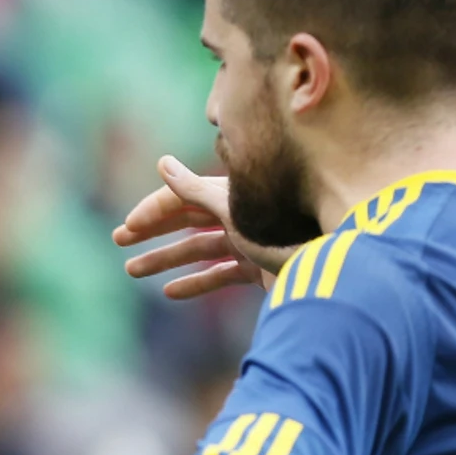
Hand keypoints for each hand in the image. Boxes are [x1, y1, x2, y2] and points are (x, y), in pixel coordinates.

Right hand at [113, 157, 292, 299]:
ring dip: (165, 259)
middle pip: (187, 219)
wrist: (337, 272)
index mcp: (234, 195)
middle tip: (119, 241)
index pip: (182, 197)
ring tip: (132, 271)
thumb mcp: (233, 211)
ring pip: (199, 249)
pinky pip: (221, 275)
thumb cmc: (287, 236)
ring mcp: (252, 242)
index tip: (127, 230)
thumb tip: (161, 163)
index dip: (152, 211)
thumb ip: (193, 190)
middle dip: (152, 231)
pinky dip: (196, 282)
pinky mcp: (261, 268)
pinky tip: (170, 292)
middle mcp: (241, 214)